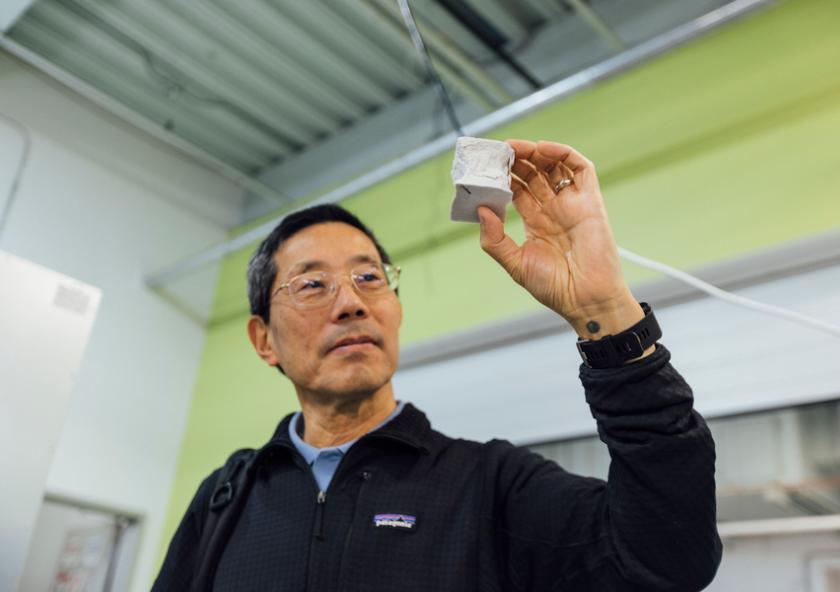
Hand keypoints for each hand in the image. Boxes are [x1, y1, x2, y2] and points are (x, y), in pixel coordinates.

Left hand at [478, 140, 645, 339]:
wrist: (586, 300)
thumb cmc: (555, 288)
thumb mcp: (515, 264)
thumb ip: (494, 240)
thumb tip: (481, 210)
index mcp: (536, 222)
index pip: (517, 189)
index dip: (503, 175)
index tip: (485, 166)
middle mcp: (553, 209)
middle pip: (533, 174)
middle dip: (516, 160)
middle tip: (497, 151)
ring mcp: (572, 203)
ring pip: (554, 166)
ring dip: (535, 153)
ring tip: (515, 147)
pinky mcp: (590, 201)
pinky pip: (581, 169)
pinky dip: (563, 154)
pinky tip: (541, 149)